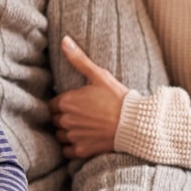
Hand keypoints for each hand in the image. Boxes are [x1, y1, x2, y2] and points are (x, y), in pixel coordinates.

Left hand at [49, 36, 128, 158]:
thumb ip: (78, 59)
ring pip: (60, 135)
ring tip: (84, 127)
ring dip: (67, 132)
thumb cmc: (118, 98)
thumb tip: (64, 39)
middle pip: (55, 120)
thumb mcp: (98, 75)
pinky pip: (67, 151)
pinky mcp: (81, 150)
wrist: (137, 124)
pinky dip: (72, 147)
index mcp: (66, 102)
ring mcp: (73, 136)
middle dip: (64, 117)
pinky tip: (85, 140)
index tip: (74, 104)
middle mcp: (66, 120)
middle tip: (81, 115)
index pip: (52, 104)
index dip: (62, 104)